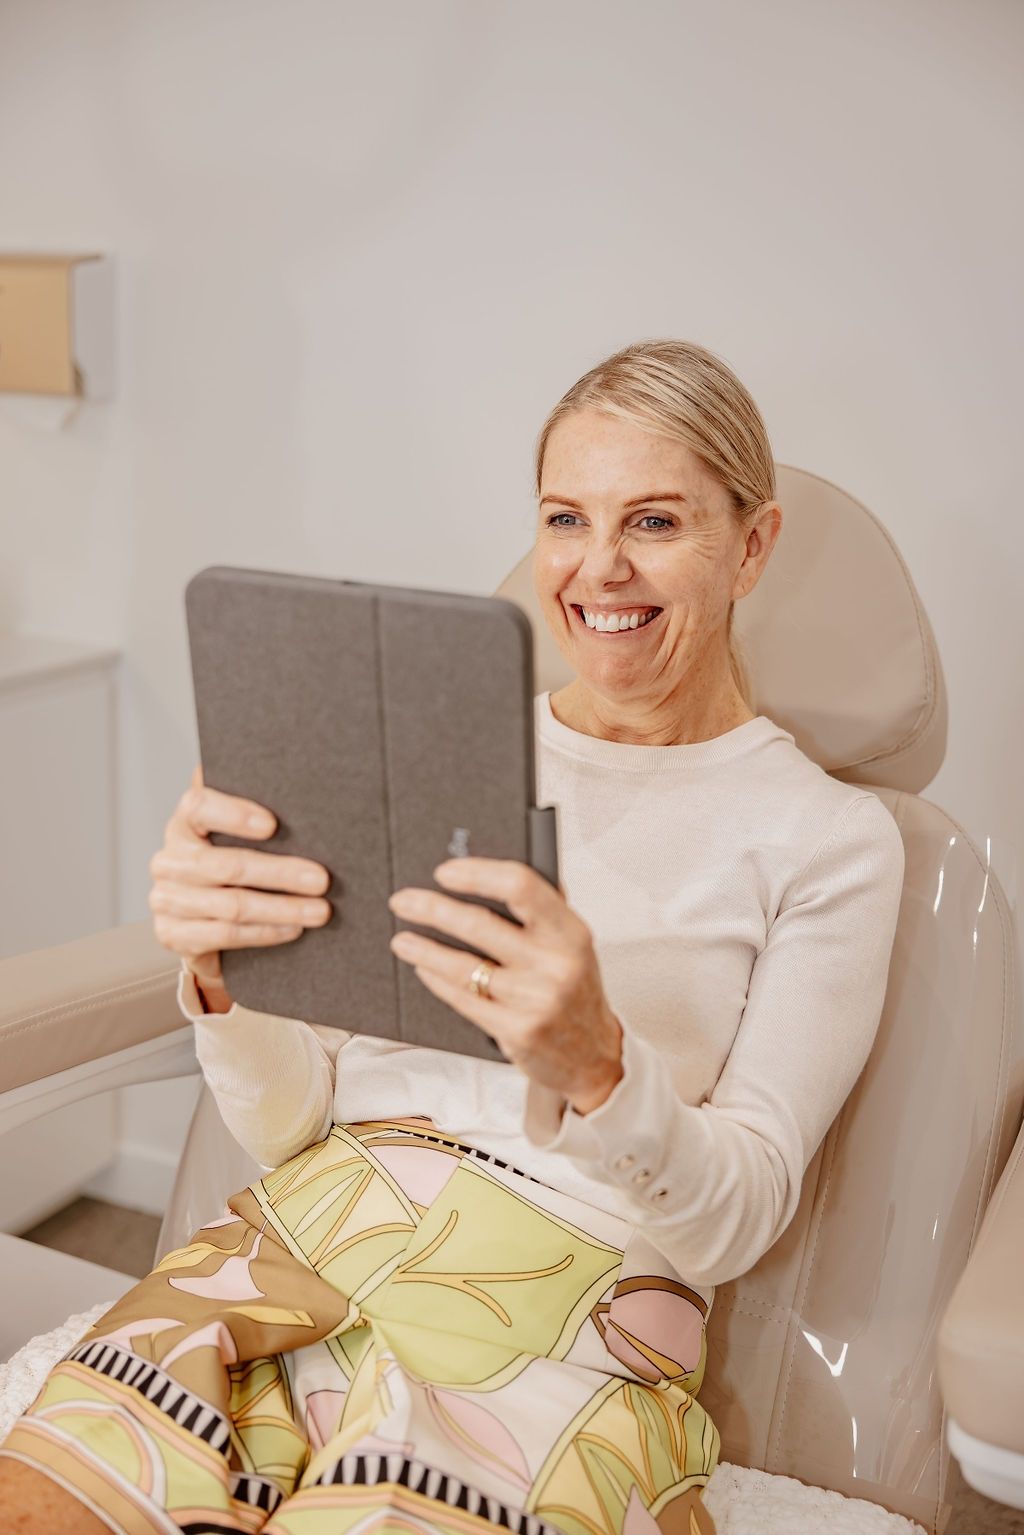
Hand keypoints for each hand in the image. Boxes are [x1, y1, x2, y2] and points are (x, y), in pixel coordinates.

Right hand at [149, 764, 333, 1011]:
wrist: (203, 924)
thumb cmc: (233, 870)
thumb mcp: (240, 839)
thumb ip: (260, 817)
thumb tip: (306, 793)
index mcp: (184, 824)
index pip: (198, 807)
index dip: (234, 814)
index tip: (273, 825)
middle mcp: (169, 860)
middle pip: (226, 865)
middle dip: (281, 873)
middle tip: (322, 879)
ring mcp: (165, 899)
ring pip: (232, 905)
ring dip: (282, 909)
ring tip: (319, 910)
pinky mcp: (171, 935)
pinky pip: (225, 935)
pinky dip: (265, 933)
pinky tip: (293, 929)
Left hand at [387, 858, 623, 1113]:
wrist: (595, 1056)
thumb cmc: (576, 992)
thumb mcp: (573, 946)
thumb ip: (544, 911)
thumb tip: (489, 874)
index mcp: (571, 932)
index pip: (521, 886)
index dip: (478, 874)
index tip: (445, 871)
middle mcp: (556, 964)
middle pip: (480, 925)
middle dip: (432, 909)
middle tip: (404, 901)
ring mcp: (535, 1000)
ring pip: (463, 966)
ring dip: (424, 949)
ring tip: (402, 938)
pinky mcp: (516, 1031)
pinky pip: (463, 999)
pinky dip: (437, 980)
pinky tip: (424, 968)